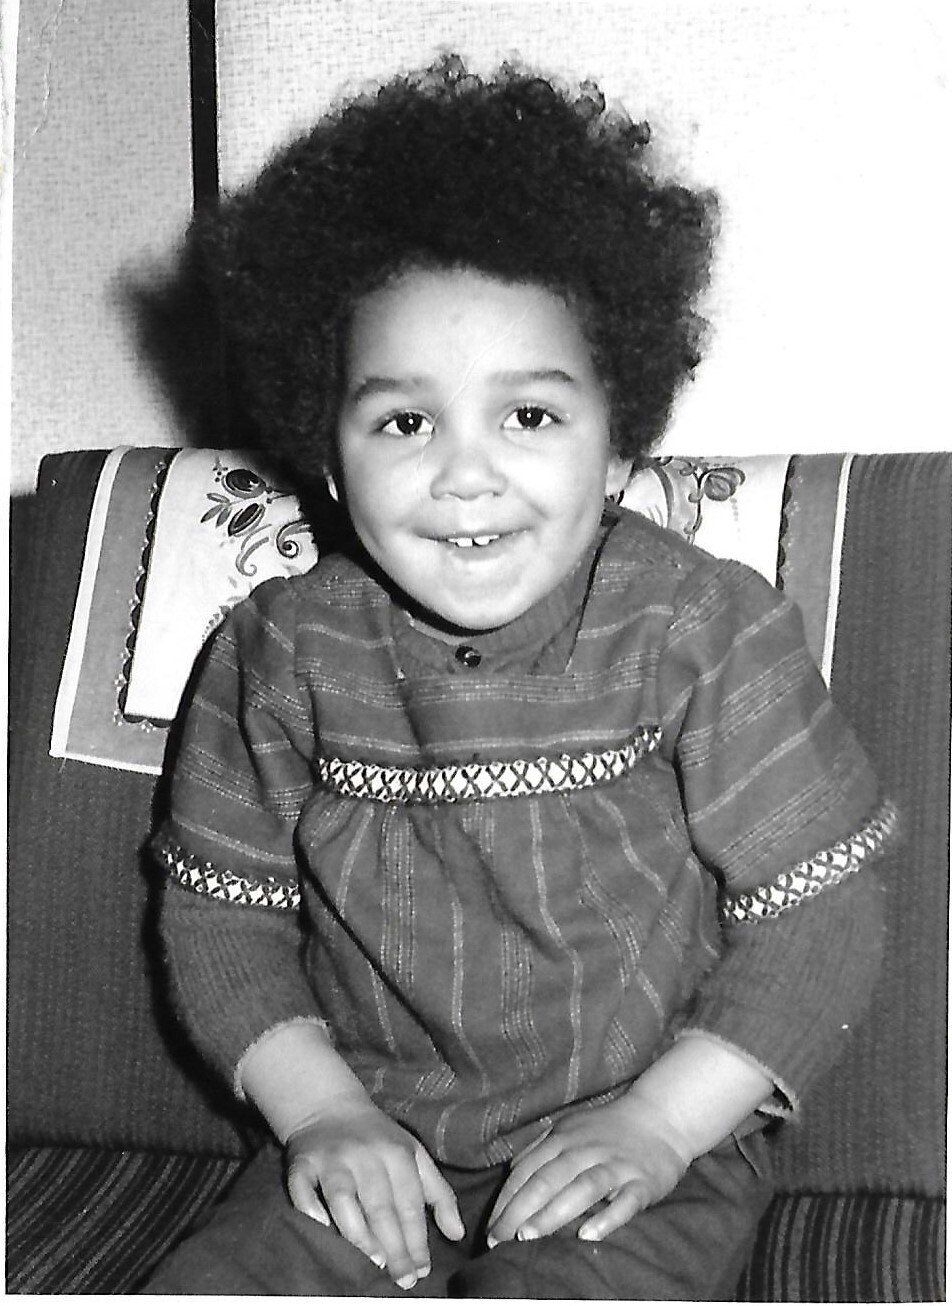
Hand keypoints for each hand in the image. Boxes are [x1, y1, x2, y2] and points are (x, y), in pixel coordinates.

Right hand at [285, 1093, 463, 1288]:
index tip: (422, 1271)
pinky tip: (322, 1228)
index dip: (418, 1238)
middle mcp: (365, 1154)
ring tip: (372, 1261)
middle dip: (394, 1245)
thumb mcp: (414, 1155)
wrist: (330, 1105)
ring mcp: (332, 1158)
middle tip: (402, 1279)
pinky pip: (301, 1188)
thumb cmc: (378, 1139)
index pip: (409, 1202)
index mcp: (397, 1152)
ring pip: (343, 1197)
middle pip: (380, 1205)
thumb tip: (457, 1234)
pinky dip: (310, 1208)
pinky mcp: (301, 1162)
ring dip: (357, 1230)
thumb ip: (437, 1193)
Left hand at [486, 1091, 693, 1245]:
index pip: (527, 1171)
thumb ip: (541, 1150)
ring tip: (528, 1238)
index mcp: (563, 1139)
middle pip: (547, 1180)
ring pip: (580, 1189)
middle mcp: (585, 1150)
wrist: (661, 1118)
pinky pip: (624, 1202)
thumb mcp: (570, 1130)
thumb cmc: (608, 1130)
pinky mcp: (642, 1182)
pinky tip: (588, 1235)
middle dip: (519, 1211)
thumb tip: (511, 1174)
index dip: (506, 1200)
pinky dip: (606, 1218)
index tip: (489, 1230)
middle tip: (498, 1241)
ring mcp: (615, 1165)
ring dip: (552, 1213)